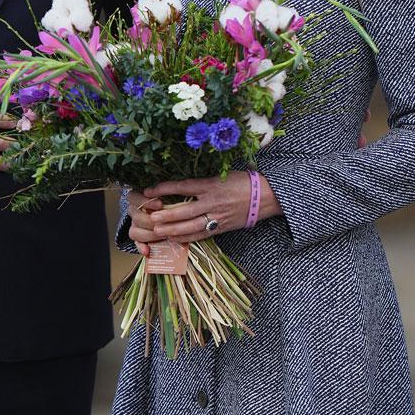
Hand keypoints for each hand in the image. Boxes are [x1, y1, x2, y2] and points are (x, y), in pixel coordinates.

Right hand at [125, 192, 164, 256]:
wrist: (169, 218)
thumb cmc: (168, 206)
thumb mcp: (167, 199)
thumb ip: (166, 198)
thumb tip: (172, 197)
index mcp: (138, 201)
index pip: (134, 198)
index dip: (146, 202)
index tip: (160, 204)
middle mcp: (135, 213)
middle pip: (136, 217)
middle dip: (151, 221)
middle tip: (164, 224)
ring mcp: (135, 227)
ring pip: (134, 231)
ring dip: (149, 235)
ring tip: (162, 236)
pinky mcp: (138, 240)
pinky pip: (136, 244)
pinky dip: (142, 248)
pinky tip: (147, 250)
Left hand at [138, 172, 281, 243]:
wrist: (265, 196)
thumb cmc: (242, 182)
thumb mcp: (221, 175)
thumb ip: (201, 182)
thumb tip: (178, 185)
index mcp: (211, 185)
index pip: (183, 187)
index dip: (164, 189)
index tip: (149, 191)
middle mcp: (213, 201)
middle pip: (185, 210)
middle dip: (167, 215)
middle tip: (151, 217)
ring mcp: (217, 216)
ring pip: (192, 226)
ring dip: (173, 229)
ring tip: (157, 230)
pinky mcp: (221, 227)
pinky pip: (201, 234)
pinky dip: (186, 237)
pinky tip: (173, 238)